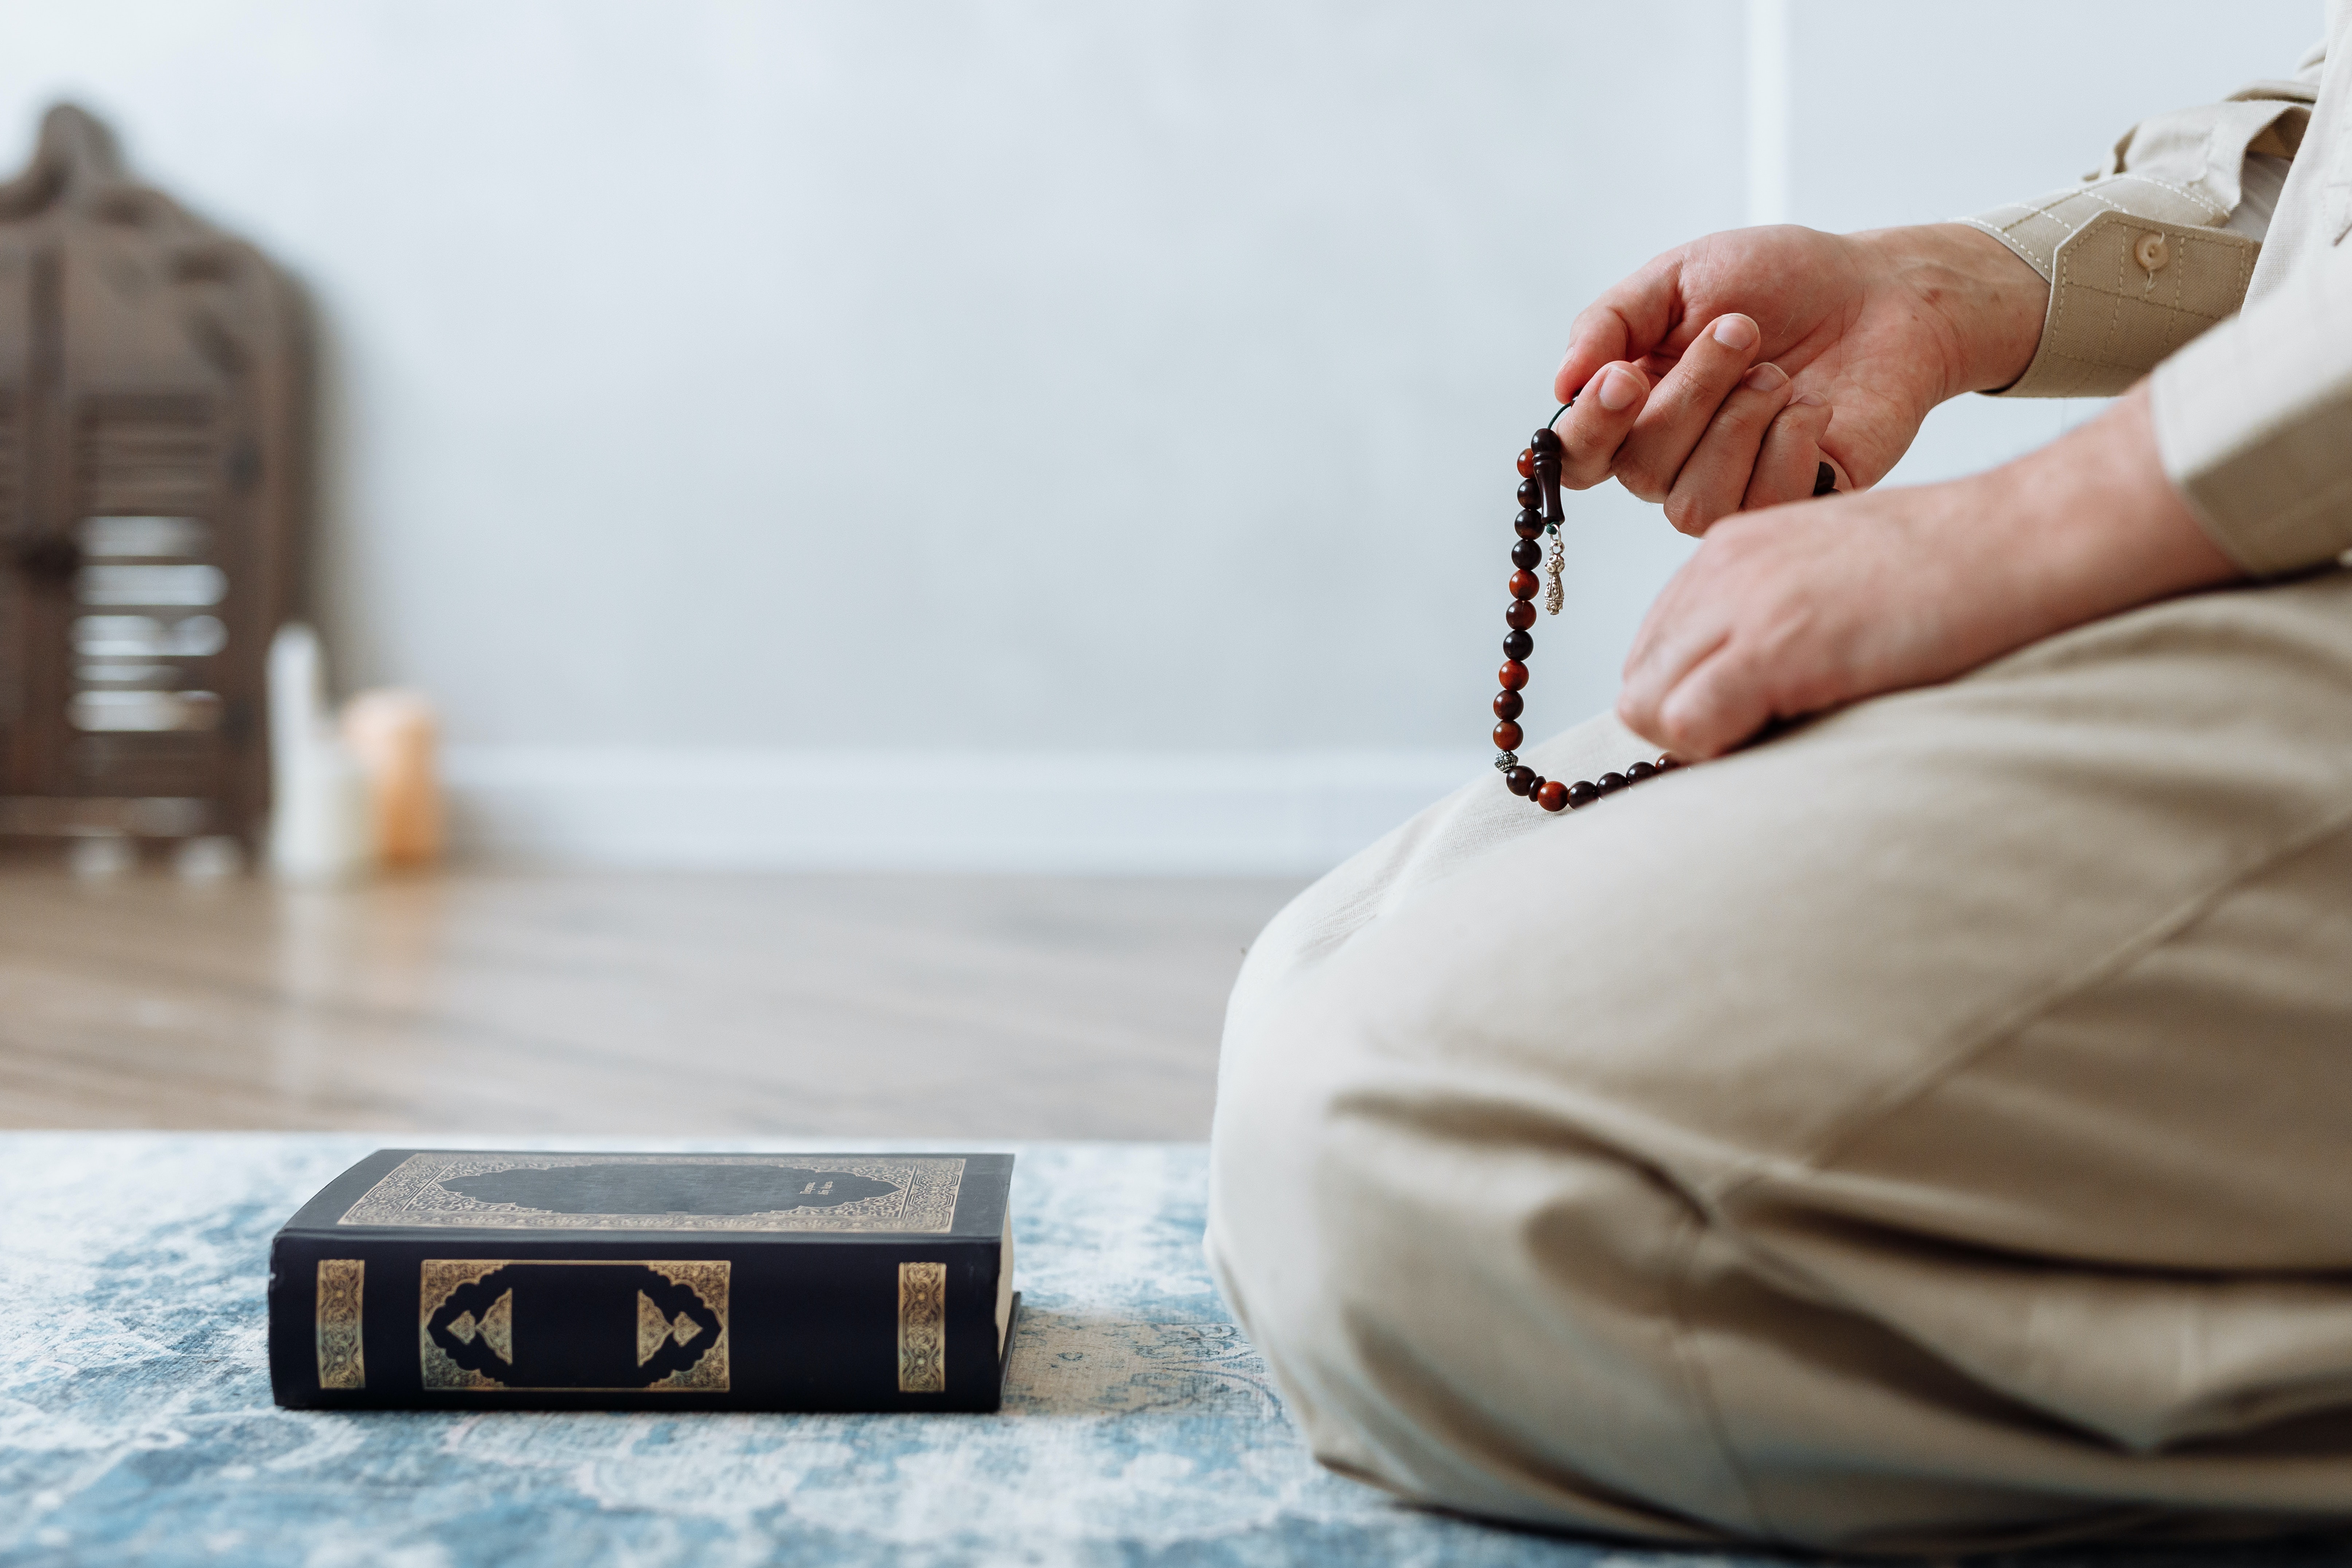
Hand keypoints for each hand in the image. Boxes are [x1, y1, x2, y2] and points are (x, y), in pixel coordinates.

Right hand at [1551, 223, 2049, 533]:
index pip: (1576, 456)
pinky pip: (1761, 505)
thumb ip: (1611, 321)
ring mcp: (1730, 488)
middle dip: (1692, 393)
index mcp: (1633, 407)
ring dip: (1740, 422)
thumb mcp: (1683, 274)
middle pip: (1639, 471)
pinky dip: (1789, 442)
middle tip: (1743, 329)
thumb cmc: (1783, 281)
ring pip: (1692, 502)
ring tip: (1779, 372)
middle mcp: (1671, 460)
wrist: (1885, 292)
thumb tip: (1562, 382)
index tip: (1624, 377)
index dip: (1591, 429)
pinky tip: (1813, 406)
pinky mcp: (1790, 505)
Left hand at [1615, 387, 2242, 757]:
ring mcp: (1742, 605)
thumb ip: (1770, 620)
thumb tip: (1734, 695)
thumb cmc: (1950, 572)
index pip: (1654, 649)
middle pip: (1640, 683)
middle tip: (1762, 739)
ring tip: (1780, 736)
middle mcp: (1719, 570)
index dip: (1688, 699)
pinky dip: (1720, 751)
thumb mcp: (1831, 578)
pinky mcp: (1773, 646)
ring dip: (1702, 743)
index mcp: (1729, 551)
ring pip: (1649, 708)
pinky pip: (1688, 725)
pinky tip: (1785, 736)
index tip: (1747, 719)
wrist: (2023, 539)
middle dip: (1685, 728)